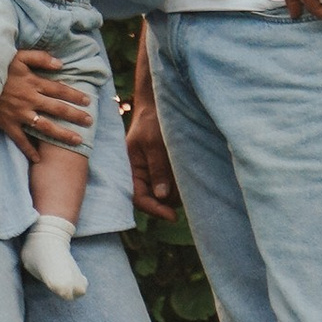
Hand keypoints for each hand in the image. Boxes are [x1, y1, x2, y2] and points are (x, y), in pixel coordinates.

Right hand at [0, 47, 97, 156]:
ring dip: (62, 134)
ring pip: (45, 126)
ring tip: (77, 141)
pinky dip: (29, 150)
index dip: (75, 95)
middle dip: (75, 116)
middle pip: (58, 109)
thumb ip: (40, 58)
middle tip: (90, 122)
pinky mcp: (8, 124)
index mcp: (34, 83)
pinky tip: (39, 160)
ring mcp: (20, 114)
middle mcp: (30, 100)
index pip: (60, 90)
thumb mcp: (19, 55)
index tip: (88, 101)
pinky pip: (21, 140)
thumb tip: (61, 64)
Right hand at [124, 87, 179, 220]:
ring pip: (165, 194)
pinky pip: (172, 184)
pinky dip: (180, 184)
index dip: (155, 210)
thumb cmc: (152, 121)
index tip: (173, 216)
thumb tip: (162, 196)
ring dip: (177, 192)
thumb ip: (158, 169)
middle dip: (169, 201)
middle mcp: (140, 174)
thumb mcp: (154, 143)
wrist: (160, 105)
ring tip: (190, 177)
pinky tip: (190, 173)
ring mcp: (153, 173)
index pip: (139, 198)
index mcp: (131, 169)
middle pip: (154, 200)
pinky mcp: (164, 169)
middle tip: (188, 191)